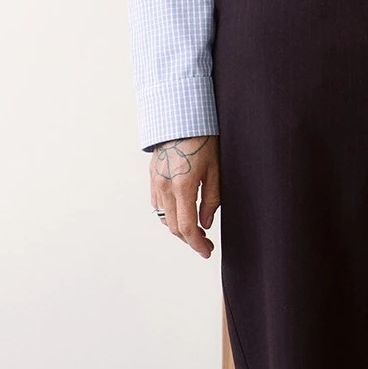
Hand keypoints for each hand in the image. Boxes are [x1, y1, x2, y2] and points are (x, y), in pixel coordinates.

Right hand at [149, 135, 218, 258]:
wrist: (181, 117)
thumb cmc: (203, 139)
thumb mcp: (216, 169)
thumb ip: (211, 199)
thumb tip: (206, 223)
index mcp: (183, 186)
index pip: (187, 227)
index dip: (198, 244)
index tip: (207, 251)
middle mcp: (165, 187)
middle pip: (174, 227)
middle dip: (190, 240)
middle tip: (206, 243)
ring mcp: (155, 182)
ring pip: (164, 217)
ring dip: (179, 228)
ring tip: (196, 230)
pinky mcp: (152, 177)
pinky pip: (158, 205)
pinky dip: (169, 214)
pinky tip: (181, 212)